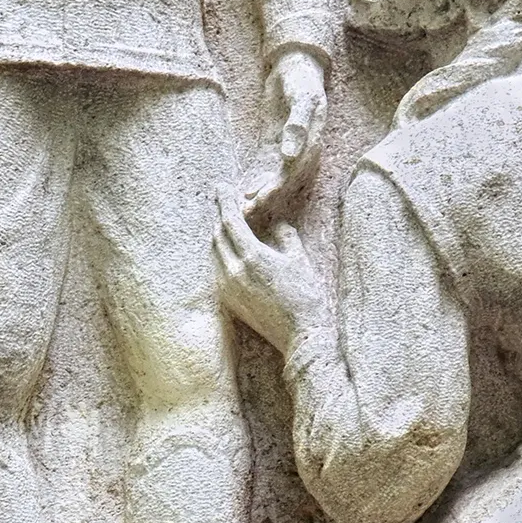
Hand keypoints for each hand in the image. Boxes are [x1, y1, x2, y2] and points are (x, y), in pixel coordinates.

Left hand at [213, 186, 326, 356]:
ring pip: (215, 253)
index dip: (225, 201)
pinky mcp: (229, 301)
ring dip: (220, 236)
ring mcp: (228, 288)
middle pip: (218, 235)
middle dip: (221, 217)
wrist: (301, 336)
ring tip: (230, 225)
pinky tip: (231, 252)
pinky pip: (218, 270)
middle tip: (226, 203)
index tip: (222, 186)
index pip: (230, 222)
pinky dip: (222, 255)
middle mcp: (234, 272)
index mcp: (252, 258)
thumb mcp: (300, 260)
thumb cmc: (306, 296)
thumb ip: (286, 237)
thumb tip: (279, 226)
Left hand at [244, 46, 327, 219]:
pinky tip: (240, 193)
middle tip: (242, 214)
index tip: (257, 200)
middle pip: (280, 181)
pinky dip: (253, 180)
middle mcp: (300, 152)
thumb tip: (290, 156)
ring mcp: (286, 150)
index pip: (291, 173)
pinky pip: (263, 168)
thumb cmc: (302, 80)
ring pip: (270, 178)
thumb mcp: (302, 98)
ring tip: (238, 210)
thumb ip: (297, 125)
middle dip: (262, 198)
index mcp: (310, 145)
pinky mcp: (273, 145)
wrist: (296, 67)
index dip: (274, 189)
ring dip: (256, 194)